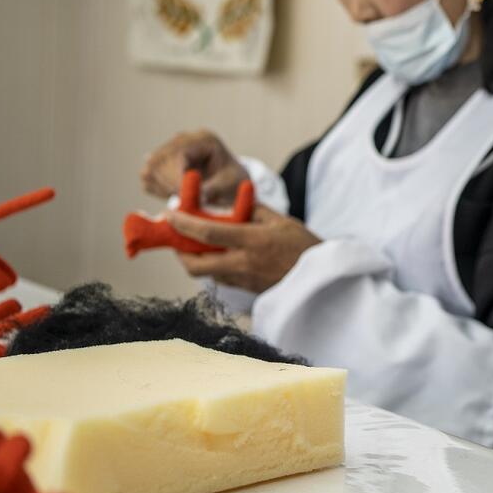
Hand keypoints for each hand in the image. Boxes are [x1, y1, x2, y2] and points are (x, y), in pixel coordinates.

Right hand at [141, 130, 246, 205]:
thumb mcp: (230, 184)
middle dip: (168, 184)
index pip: (177, 153)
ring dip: (162, 188)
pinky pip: (148, 179)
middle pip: (158, 160)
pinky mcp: (161, 163)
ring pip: (149, 169)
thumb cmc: (233, 180)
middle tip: (183, 201)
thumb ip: (214, 189)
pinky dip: (158, 191)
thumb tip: (198, 197)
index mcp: (203, 139)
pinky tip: (177, 195)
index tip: (182, 196)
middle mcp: (183, 140)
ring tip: (182, 198)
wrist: (230, 181)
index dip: (175, 176)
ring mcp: (169, 150)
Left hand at [165, 205, 320, 292]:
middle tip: (178, 237)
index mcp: (253, 242)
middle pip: (196, 264)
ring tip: (196, 244)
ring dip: (196, 259)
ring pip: (206, 273)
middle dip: (179, 252)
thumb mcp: (281, 220)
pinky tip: (219, 255)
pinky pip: (220, 278)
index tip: (170, 213)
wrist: (322, 279)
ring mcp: (244, 280)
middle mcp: (244, 264)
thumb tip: (228, 202)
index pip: (207, 234)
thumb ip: (252, 210)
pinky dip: (212, 266)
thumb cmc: (304, 246)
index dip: (183, 223)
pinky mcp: (247, 290)